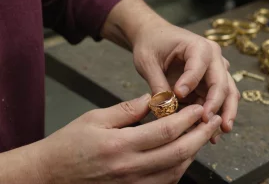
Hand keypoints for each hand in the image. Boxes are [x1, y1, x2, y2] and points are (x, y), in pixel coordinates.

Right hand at [32, 94, 220, 183]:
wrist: (49, 176)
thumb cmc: (69, 145)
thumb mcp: (95, 119)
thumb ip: (127, 110)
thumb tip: (154, 99)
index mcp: (120, 145)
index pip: (166, 131)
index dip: (188, 118)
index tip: (199, 108)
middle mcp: (131, 169)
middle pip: (178, 152)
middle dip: (200, 135)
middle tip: (213, 121)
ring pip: (176, 170)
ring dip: (194, 152)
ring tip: (202, 135)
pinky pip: (165, 183)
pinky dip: (179, 168)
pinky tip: (184, 155)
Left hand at [133, 23, 239, 141]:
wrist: (155, 37)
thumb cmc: (151, 44)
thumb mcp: (147, 62)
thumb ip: (157, 84)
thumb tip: (165, 108)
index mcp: (198, 46)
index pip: (199, 67)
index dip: (190, 82)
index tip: (178, 95)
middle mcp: (213, 57)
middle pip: (222, 83)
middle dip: (217, 104)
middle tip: (207, 122)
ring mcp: (215, 70)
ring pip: (227, 93)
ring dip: (224, 113)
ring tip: (217, 134)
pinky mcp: (210, 83)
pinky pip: (217, 100)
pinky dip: (215, 115)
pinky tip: (210, 132)